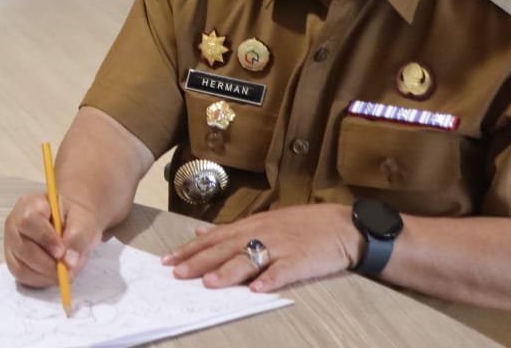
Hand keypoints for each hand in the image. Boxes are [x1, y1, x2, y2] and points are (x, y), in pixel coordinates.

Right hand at [4, 192, 100, 287]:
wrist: (72, 226)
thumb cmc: (75, 220)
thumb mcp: (84, 221)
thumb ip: (78, 237)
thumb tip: (69, 260)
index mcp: (30, 204)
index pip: (28, 220)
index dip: (44, 238)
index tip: (62, 252)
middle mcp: (15, 223)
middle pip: (22, 246)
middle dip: (46, 262)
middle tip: (67, 268)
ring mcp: (12, 243)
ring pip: (20, 265)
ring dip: (45, 274)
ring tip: (64, 272)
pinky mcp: (14, 261)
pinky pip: (21, 276)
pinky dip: (40, 280)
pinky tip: (54, 275)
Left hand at [162, 203, 360, 292]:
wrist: (342, 226)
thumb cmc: (301, 225)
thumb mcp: (263, 221)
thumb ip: (231, 229)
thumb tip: (199, 232)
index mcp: (251, 225)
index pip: (213, 238)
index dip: (190, 249)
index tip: (168, 260)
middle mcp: (261, 234)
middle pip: (225, 248)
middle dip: (200, 261)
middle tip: (178, 273)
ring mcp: (281, 247)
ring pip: (250, 259)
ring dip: (228, 272)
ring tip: (209, 283)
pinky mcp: (301, 260)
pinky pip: (283, 271)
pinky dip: (270, 280)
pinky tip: (257, 290)